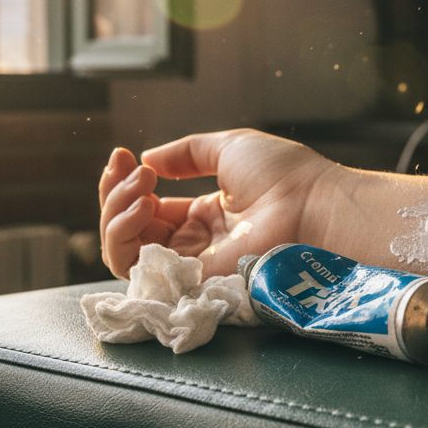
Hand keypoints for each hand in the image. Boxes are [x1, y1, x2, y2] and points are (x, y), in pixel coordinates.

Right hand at [97, 129, 335, 278]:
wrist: (312, 204)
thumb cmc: (284, 175)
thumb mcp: (229, 148)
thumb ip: (186, 153)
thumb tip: (149, 159)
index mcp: (205, 214)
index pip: (146, 207)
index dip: (125, 183)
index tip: (123, 156)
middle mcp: (195, 243)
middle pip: (129, 230)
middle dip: (115, 195)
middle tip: (135, 172)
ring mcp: (192, 263)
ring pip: (124, 252)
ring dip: (115, 216)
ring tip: (141, 190)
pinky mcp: (190, 279)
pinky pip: (136, 272)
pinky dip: (124, 238)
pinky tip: (143, 208)